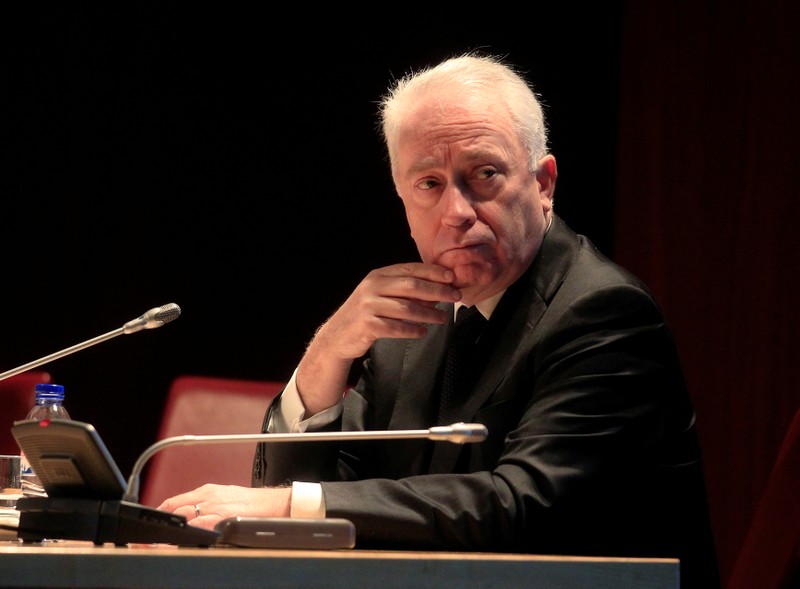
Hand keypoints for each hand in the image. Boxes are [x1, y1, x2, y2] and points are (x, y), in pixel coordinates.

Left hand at [156, 483, 291, 530]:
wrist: (272, 504)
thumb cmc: (248, 504)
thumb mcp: (222, 496)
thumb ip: (202, 503)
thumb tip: (184, 513)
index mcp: (206, 491)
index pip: (175, 501)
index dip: (159, 513)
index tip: (149, 524)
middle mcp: (208, 497)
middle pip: (176, 509)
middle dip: (161, 523)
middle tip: (146, 539)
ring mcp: (215, 508)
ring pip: (185, 517)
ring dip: (170, 530)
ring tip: (157, 542)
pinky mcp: (224, 518)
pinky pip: (201, 526)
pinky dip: (189, 532)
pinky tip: (181, 540)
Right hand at [296, 263, 460, 414]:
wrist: (337, 336)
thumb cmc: (366, 315)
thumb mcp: (380, 295)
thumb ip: (404, 290)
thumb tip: (439, 288)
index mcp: (378, 276)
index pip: (410, 269)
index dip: (433, 273)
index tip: (452, 278)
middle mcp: (372, 287)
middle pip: (412, 286)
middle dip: (437, 291)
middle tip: (456, 296)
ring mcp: (368, 306)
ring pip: (406, 308)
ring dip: (429, 313)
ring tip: (443, 318)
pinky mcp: (367, 325)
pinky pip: (396, 328)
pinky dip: (412, 330)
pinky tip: (423, 332)